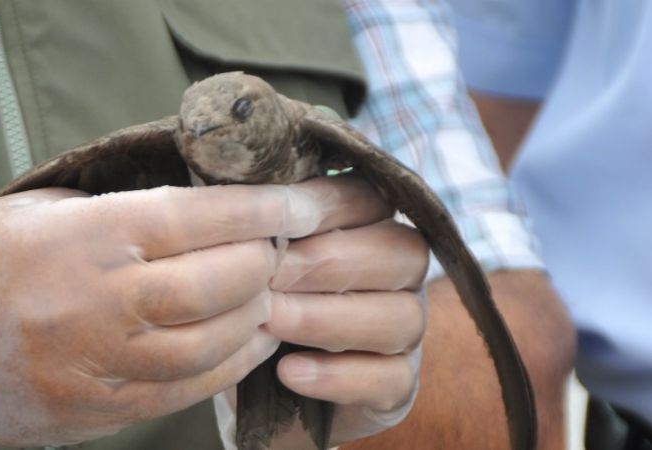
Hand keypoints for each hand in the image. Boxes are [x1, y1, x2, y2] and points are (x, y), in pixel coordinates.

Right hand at [0, 183, 350, 447]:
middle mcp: (90, 305)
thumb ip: (127, 209)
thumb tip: (212, 205)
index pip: (191, 219)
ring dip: (256, 318)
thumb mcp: (46, 209)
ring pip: (208, 346)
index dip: (256, 211)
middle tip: (279, 248)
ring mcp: (93, 367)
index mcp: (78, 239)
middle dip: (263, 263)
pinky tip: (246, 342)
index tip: (298, 205)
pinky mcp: (95, 411)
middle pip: (213, 286)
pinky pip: (183, 391)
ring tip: (272, 294)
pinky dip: (227, 366)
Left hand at [215, 176, 428, 447]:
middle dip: (330, 264)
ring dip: (329, 319)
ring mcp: (407, 331)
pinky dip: (336, 376)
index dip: (328, 208)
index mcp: (372, 226)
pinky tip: (287, 371)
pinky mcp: (399, 385)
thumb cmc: (256, 299)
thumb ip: (261, 221)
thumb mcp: (255, 255)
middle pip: (403, 254)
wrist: (255, 379)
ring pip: (401, 318)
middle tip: (270, 276)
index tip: (274, 221)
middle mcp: (401, 275)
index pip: (374, 202)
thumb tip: (243, 193)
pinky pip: (390, 379)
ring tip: (271, 322)